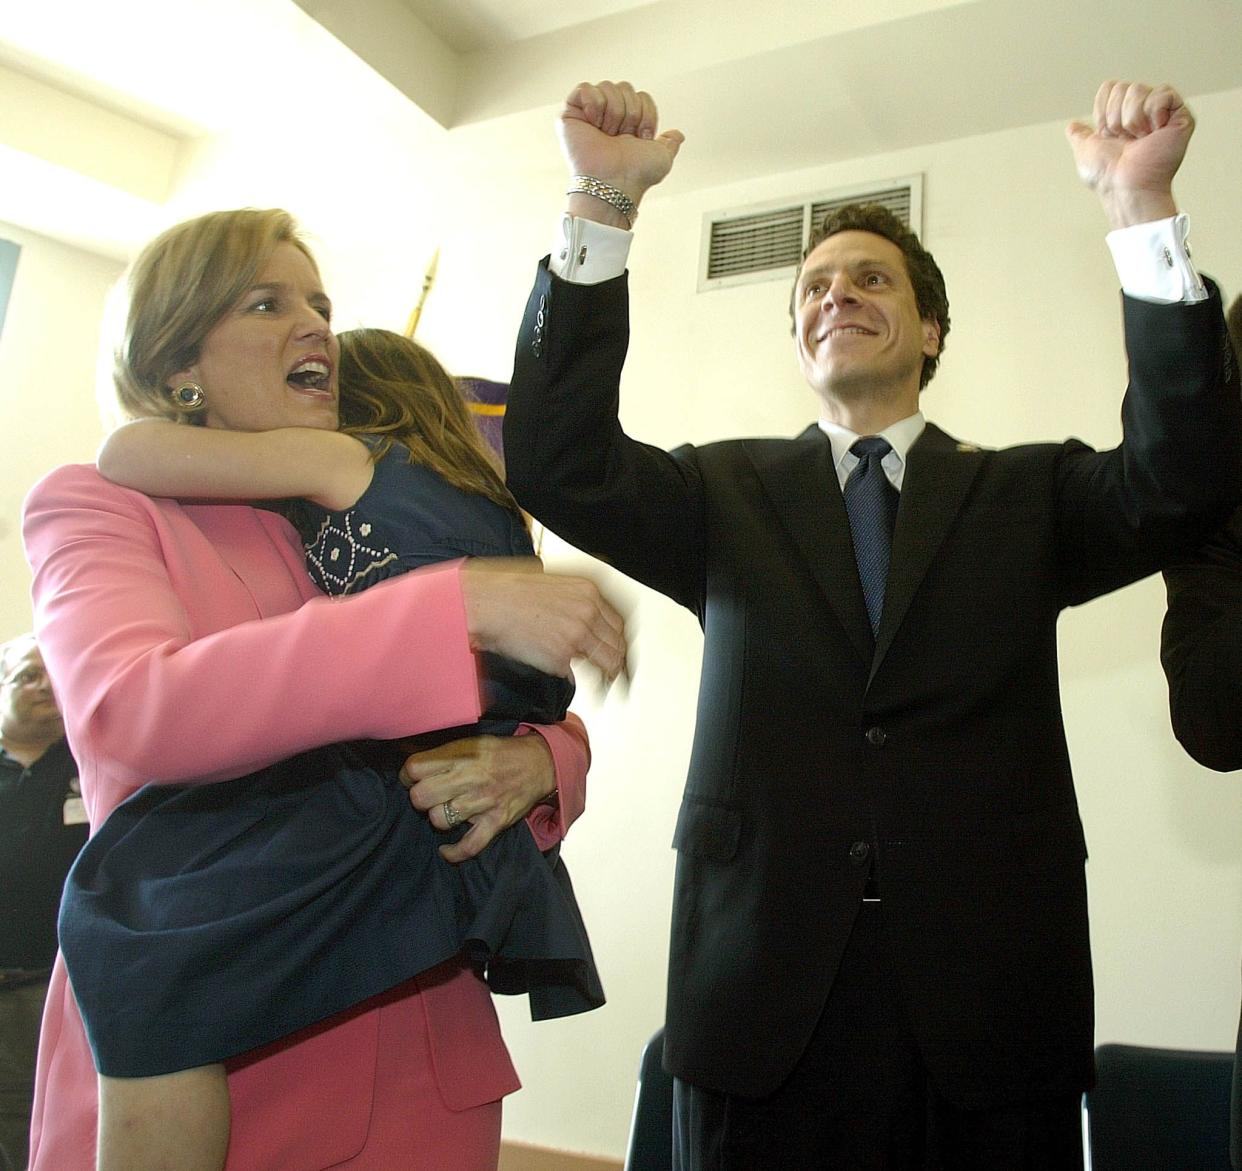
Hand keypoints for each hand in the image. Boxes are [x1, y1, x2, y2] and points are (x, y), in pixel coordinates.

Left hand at [402, 734, 555, 862]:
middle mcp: (470, 777)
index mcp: (462, 754)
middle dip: (419, 798)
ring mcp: (484, 801)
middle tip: (429, 796)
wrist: (541, 763)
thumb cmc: (501, 752)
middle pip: (422, 796)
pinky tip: (446, 850)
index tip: (413, 778)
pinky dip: (454, 853)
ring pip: (439, 820)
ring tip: (445, 811)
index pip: (415, 768)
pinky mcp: (496, 821)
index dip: (408, 775)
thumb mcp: (471, 741)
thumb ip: (443, 752)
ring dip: (438, 817)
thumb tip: (409, 757)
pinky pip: (469, 846)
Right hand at [460, 557, 628, 686]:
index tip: (620, 652)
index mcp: (587, 591)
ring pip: (606, 662)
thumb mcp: (551, 585)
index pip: (617, 622)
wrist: (484, 603)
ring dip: (608, 676)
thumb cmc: (506, 591)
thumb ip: (573, 602)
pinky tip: (575, 682)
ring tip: (607, 686)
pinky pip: (574, 673)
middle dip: (619, 661)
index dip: (619, 641)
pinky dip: (574, 678)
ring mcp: (577, 635)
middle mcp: (588, 612)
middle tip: (618, 675)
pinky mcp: (561, 657)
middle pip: (617, 644)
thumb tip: (581, 620)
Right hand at [558, 80, 684, 222]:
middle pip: (626, 87)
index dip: (646, 115)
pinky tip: (594, 123)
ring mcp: (588, 114)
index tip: (641, 138)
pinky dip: (594, 104)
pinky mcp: (570, 114)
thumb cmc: (636, 174)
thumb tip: (678, 135)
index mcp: (627, 124)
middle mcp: (608, 117)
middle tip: (621, 137)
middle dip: (630, 113)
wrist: (614, 182)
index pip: (642, 96)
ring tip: (606, 134)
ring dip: (614, 112)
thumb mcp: (662, 158)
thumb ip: (670, 143)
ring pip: (608, 86)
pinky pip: (585, 88)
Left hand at [1066, 81, 1191, 228]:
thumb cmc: (1107, 176)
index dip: (1103, 111)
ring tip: (1139, 139)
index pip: (1110, 88)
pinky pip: (1162, 94)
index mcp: (1122, 116)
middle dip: (1115, 117)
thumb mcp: (1085, 151)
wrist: (1124, 186)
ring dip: (1131, 120)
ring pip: (1138, 90)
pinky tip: (1154, 134)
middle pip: (1123, 87)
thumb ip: (1080, 136)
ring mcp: (1162, 112)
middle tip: (1126, 140)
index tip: (1107, 135)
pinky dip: (1152, 115)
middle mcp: (1143, 111)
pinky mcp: (1180, 115)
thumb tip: (1073, 126)